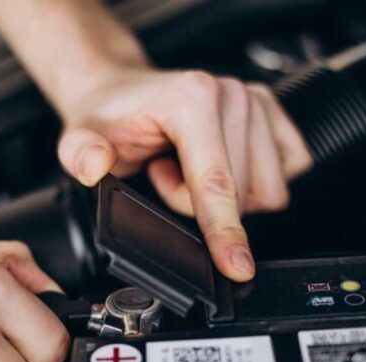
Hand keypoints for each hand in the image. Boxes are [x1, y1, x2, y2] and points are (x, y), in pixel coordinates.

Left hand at [57, 69, 312, 281]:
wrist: (119, 90)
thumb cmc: (107, 117)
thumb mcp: (79, 138)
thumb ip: (81, 154)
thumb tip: (95, 164)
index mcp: (192, 98)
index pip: (216, 183)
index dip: (225, 231)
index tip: (237, 267)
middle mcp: (231, 94)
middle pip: (242, 194)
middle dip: (199, 203)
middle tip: (162, 175)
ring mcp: (255, 99)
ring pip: (267, 189)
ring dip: (225, 195)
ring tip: (184, 168)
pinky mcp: (271, 111)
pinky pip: (286, 170)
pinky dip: (251, 182)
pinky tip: (216, 164)